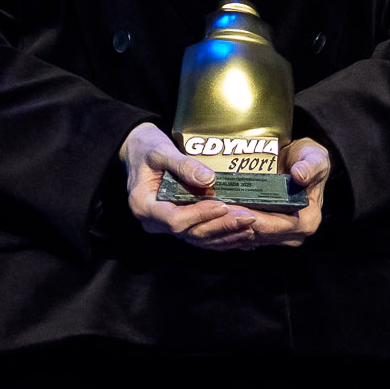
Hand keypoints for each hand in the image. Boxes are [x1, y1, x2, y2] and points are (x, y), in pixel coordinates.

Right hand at [122, 123, 329, 250]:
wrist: (139, 152)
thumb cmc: (147, 149)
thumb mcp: (161, 151)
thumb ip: (183, 165)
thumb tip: (208, 179)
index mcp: (144, 206)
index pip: (175, 220)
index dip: (200, 215)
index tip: (222, 205)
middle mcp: (154, 223)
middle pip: (191, 234)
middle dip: (221, 227)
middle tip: (248, 218)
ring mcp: (165, 227)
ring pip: (198, 239)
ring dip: (226, 235)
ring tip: (250, 227)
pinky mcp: (178, 226)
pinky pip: (201, 237)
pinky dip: (222, 237)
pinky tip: (243, 235)